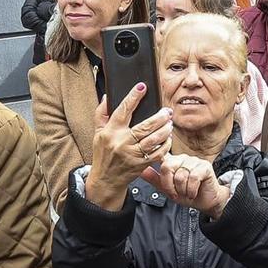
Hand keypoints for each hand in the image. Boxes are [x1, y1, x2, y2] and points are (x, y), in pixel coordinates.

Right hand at [84, 84, 170, 208]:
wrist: (106, 180)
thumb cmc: (103, 155)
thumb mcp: (97, 133)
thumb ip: (101, 114)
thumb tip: (107, 96)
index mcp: (110, 132)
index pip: (123, 110)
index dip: (133, 97)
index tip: (142, 87)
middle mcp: (122, 142)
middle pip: (145, 126)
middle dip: (159, 116)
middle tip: (167, 111)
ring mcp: (132, 155)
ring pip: (154, 139)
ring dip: (165, 129)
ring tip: (169, 123)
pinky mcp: (141, 164)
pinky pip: (158, 153)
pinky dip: (166, 144)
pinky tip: (168, 138)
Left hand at [144, 152, 229, 216]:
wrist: (206, 202)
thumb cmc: (188, 194)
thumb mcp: (168, 190)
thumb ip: (155, 180)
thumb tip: (141, 172)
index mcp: (173, 162)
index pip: (160, 155)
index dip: (154, 154)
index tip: (149, 156)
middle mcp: (183, 158)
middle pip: (167, 166)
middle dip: (169, 185)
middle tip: (174, 193)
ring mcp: (194, 161)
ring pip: (180, 175)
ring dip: (182, 190)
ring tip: (186, 193)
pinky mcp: (204, 167)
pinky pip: (193, 177)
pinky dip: (191, 190)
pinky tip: (192, 193)